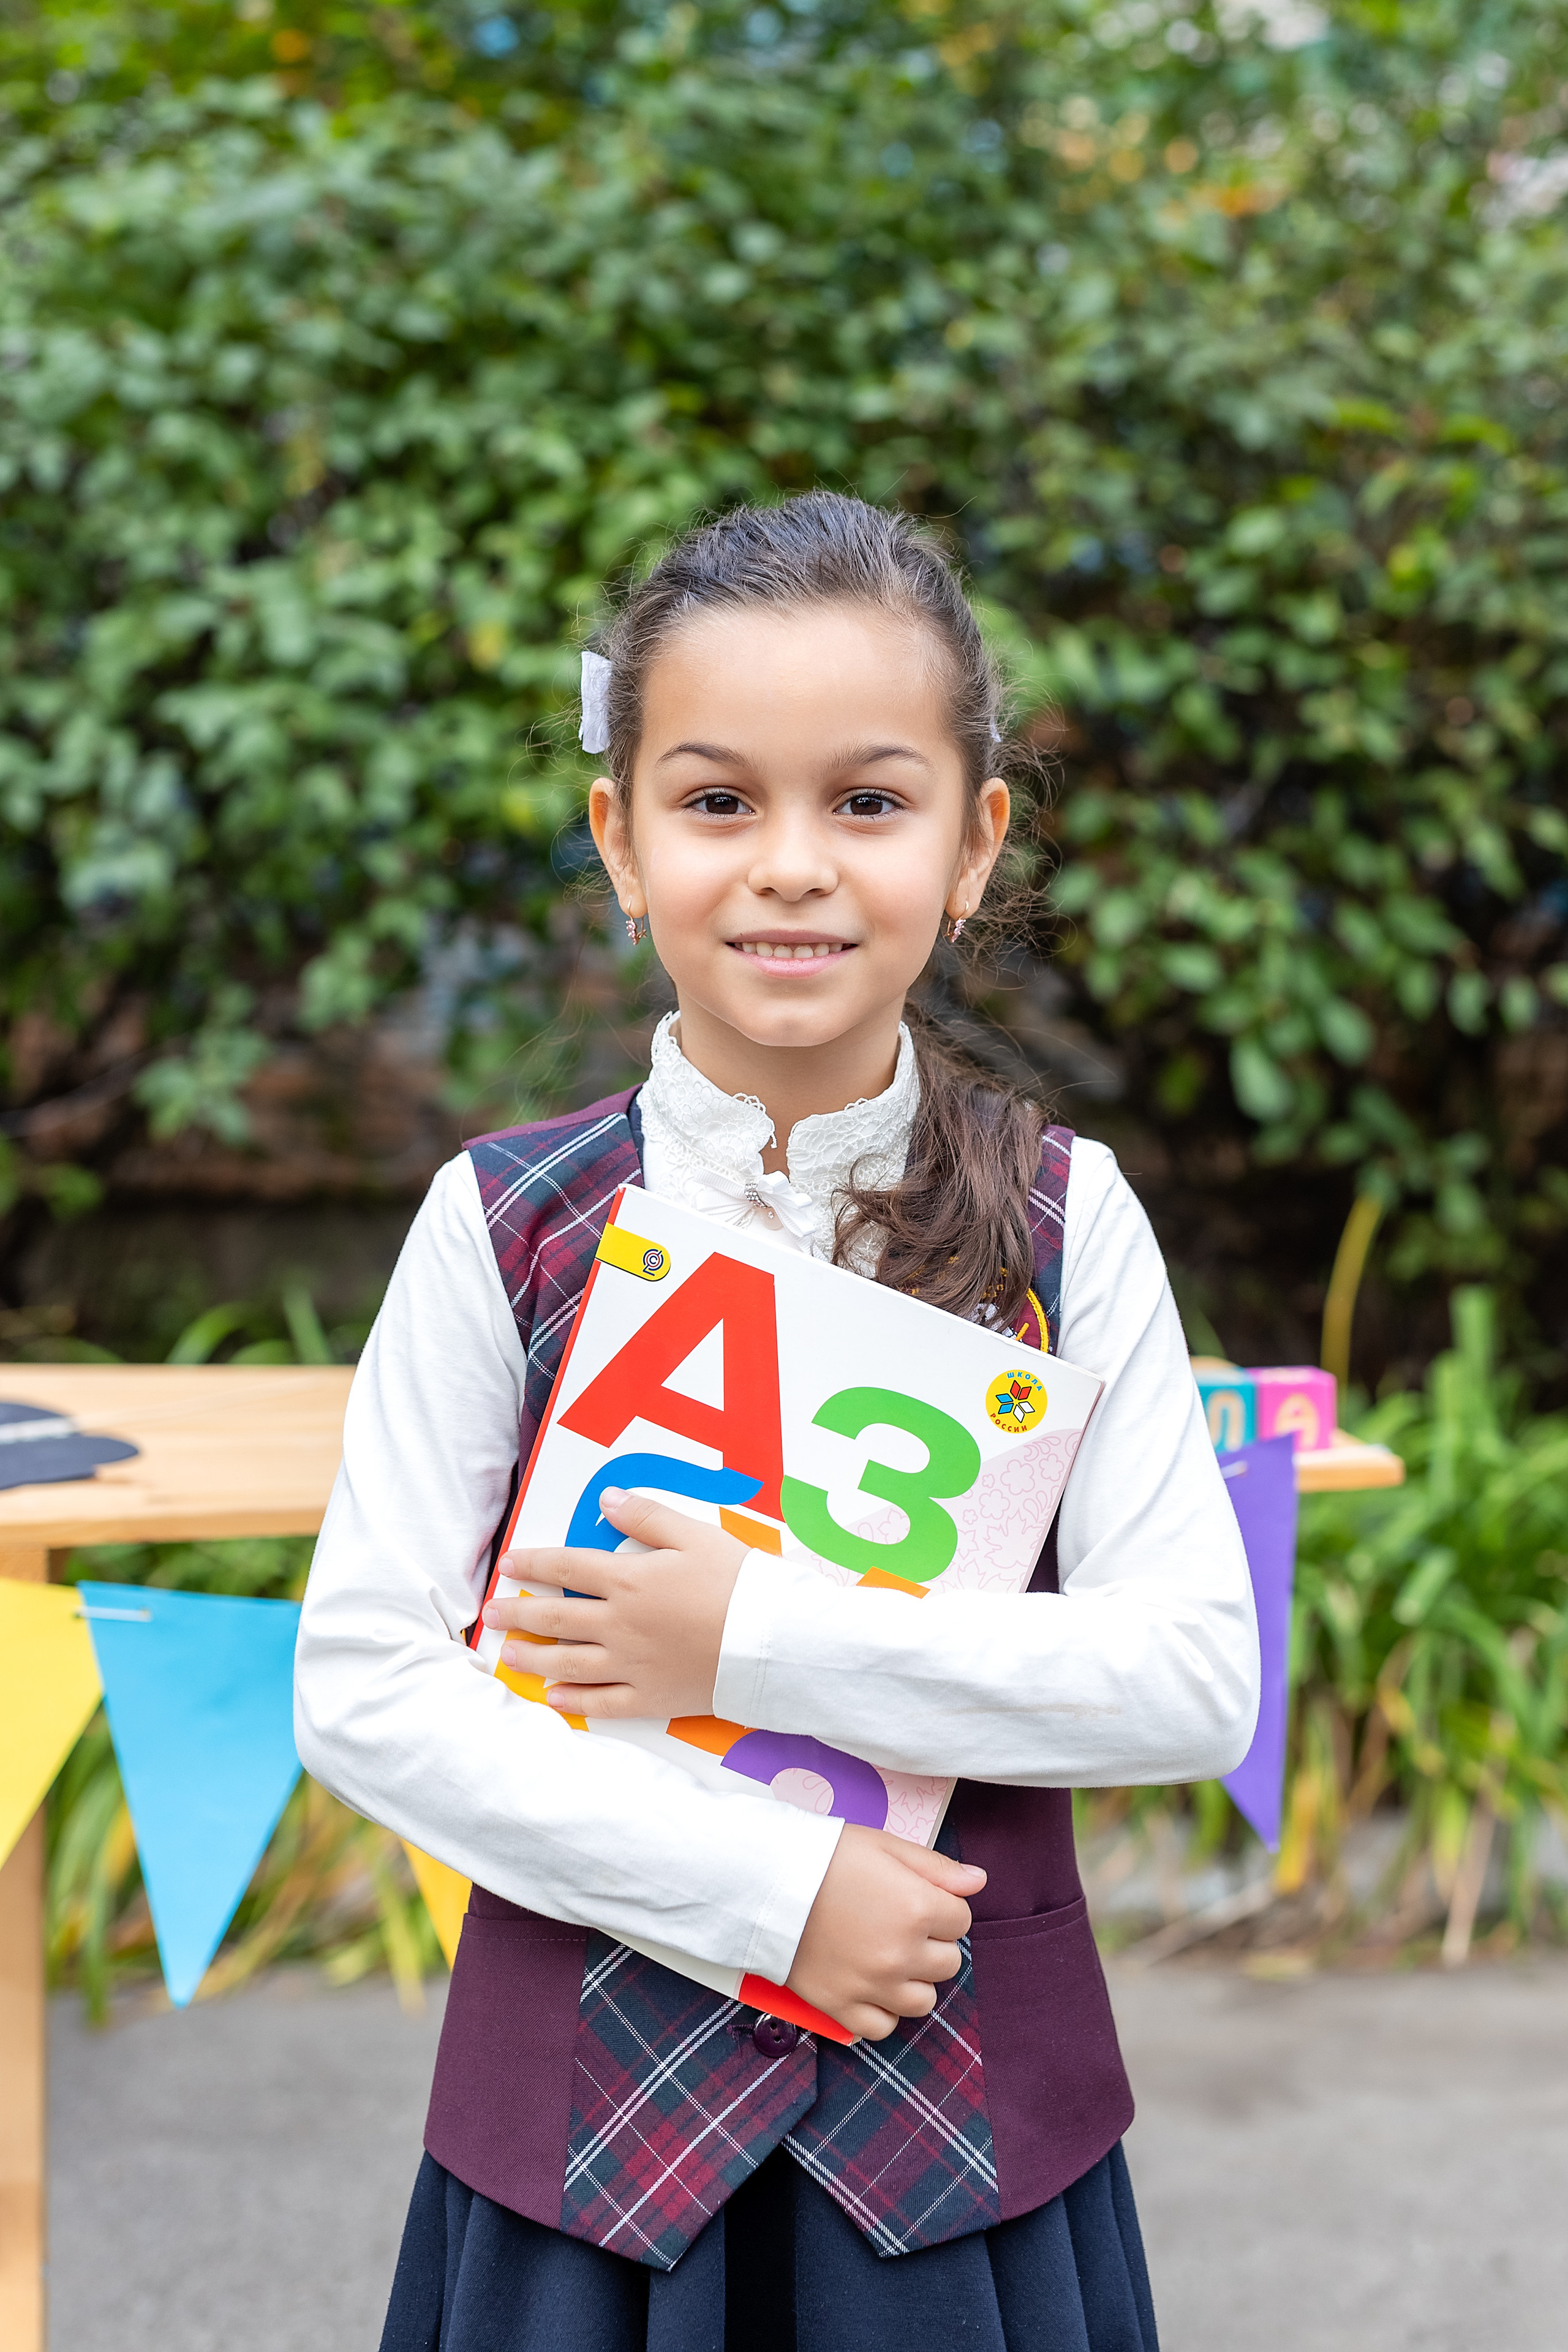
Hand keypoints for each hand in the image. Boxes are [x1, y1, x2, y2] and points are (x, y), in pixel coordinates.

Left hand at [483, 1488, 747, 1720]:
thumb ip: (647, 1517)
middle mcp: (620, 1625)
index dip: (534, 1563)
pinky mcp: (650, 1697)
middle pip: (556, 1618)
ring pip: (568, 1663)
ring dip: (533, 1658)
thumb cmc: (739, 1583)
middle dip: (519, 1613)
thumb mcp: (696, 1536)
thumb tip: (606, 1500)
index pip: (567, 1567)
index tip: (509, 1564)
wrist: (773, 1642)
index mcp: (629, 1580)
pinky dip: (573, 1700)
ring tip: (509, 1654)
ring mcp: (631, 1665)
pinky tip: (553, 1698)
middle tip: (491, 1613)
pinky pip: (602, 1703)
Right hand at [786, 1826, 985, 2041]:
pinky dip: (882, 2010)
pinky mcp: (842, 2007)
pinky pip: (884, 2028)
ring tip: (888, 1957)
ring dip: (913, 1980)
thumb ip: (937, 1867)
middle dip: (931, 1943)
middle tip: (900, 1925)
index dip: (942, 1907)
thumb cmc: (825, 1856)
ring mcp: (872, 1986)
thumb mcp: (885, 1845)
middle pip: (948, 1963)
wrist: (764, 1883)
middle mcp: (901, 1953)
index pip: (961, 1920)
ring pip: (923, 2001)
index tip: (916, 1898)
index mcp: (917, 1908)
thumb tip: (978, 1882)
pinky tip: (870, 1985)